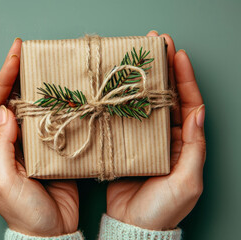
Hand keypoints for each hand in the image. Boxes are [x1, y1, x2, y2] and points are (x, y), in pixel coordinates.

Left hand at [0, 38, 78, 236]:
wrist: (51, 231)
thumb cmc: (22, 211)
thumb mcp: (3, 181)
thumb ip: (1, 146)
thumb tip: (6, 111)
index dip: (3, 79)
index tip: (14, 57)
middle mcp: (9, 142)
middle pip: (12, 101)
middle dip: (17, 76)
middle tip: (28, 52)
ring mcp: (31, 144)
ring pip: (33, 109)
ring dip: (38, 88)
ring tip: (46, 66)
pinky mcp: (50, 148)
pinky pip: (51, 122)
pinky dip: (56, 106)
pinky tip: (63, 94)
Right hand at [106, 31, 205, 230]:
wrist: (132, 224)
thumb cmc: (163, 208)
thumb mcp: (186, 182)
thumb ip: (194, 149)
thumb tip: (197, 114)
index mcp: (185, 144)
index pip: (189, 105)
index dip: (184, 79)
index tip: (177, 55)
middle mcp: (167, 138)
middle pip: (167, 98)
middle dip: (164, 71)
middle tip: (155, 45)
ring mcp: (146, 140)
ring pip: (146, 104)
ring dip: (143, 82)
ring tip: (137, 59)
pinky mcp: (127, 145)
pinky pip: (126, 119)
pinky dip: (124, 102)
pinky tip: (119, 88)